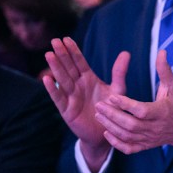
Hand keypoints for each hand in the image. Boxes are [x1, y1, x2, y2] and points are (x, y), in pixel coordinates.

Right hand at [42, 38, 127, 168]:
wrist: (106, 133)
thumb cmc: (111, 110)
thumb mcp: (117, 90)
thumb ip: (119, 73)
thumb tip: (126, 53)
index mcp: (89, 79)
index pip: (79, 62)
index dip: (73, 51)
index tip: (66, 38)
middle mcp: (78, 86)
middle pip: (69, 67)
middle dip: (62, 54)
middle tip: (54, 41)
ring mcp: (71, 97)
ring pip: (62, 79)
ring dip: (55, 67)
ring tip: (49, 55)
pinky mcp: (67, 110)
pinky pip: (59, 98)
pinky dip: (53, 89)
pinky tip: (46, 79)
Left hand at [94, 51, 172, 155]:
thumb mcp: (172, 86)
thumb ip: (165, 70)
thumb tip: (161, 51)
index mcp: (162, 112)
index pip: (142, 110)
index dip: (126, 105)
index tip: (113, 96)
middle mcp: (155, 127)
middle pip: (131, 125)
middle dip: (113, 116)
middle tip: (99, 105)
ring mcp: (149, 139)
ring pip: (127, 136)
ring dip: (111, 126)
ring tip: (98, 115)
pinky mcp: (145, 146)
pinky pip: (128, 148)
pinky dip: (116, 143)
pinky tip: (106, 132)